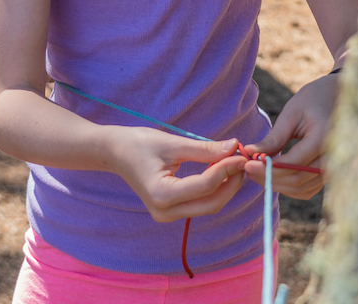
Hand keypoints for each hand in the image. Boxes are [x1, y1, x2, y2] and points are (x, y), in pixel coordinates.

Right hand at [105, 127, 246, 221]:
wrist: (114, 152)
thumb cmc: (139, 143)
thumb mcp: (172, 143)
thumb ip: (204, 149)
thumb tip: (235, 147)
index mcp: (162, 195)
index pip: (206, 185)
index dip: (227, 168)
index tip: (242, 152)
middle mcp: (165, 212)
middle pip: (211, 203)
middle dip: (231, 181)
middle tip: (243, 158)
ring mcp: (167, 215)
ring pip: (208, 206)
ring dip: (225, 186)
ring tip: (235, 162)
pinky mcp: (170, 211)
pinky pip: (200, 203)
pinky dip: (214, 188)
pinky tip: (221, 170)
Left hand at [243, 74, 338, 198]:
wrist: (336, 100)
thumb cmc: (312, 101)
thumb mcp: (291, 113)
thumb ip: (274, 137)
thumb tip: (250, 152)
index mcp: (323, 139)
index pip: (294, 163)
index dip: (268, 167)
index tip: (247, 163)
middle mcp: (332, 159)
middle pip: (296, 179)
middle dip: (268, 177)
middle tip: (246, 168)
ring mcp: (332, 170)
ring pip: (300, 189)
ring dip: (275, 184)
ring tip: (254, 171)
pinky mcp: (326, 176)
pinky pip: (305, 190)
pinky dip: (286, 186)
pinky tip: (270, 174)